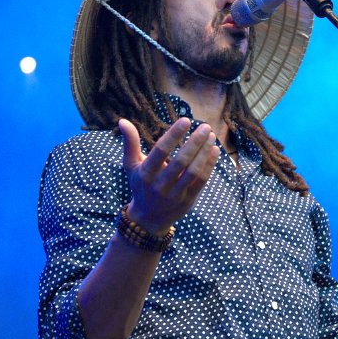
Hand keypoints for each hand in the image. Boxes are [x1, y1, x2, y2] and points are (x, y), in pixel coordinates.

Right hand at [118, 117, 219, 234]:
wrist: (148, 218)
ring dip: (204, 152)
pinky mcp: (188, 200)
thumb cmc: (141, 184)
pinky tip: (214, 150)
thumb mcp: (132, 165)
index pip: (161, 151)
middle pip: (180, 161)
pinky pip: (201, 181)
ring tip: (211, 136)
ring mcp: (175, 194)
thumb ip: (130, 143)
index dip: (174, 135)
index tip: (186, 120)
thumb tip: (123, 120)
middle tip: (205, 126)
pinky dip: (209, 165)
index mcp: (146, 173)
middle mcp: (160, 184)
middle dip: (195, 142)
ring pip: (193, 171)